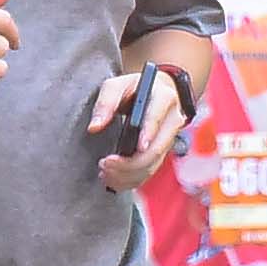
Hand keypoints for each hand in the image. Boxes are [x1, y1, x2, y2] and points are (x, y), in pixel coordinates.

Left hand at [90, 68, 183, 193]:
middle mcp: (172, 121)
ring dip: (127, 175)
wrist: (153, 92)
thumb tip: (94, 127)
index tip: (131, 148)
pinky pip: (148, 172)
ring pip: (152, 166)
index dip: (146, 135)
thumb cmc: (133, 88)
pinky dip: (130, 180)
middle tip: (104, 165)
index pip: (156, 119)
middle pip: (155, 150)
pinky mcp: (162, 154)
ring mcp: (169, 140)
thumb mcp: (117, 85)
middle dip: (129, 164)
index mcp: (164, 98)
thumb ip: (105, 102)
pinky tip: (113, 178)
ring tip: (105, 173)